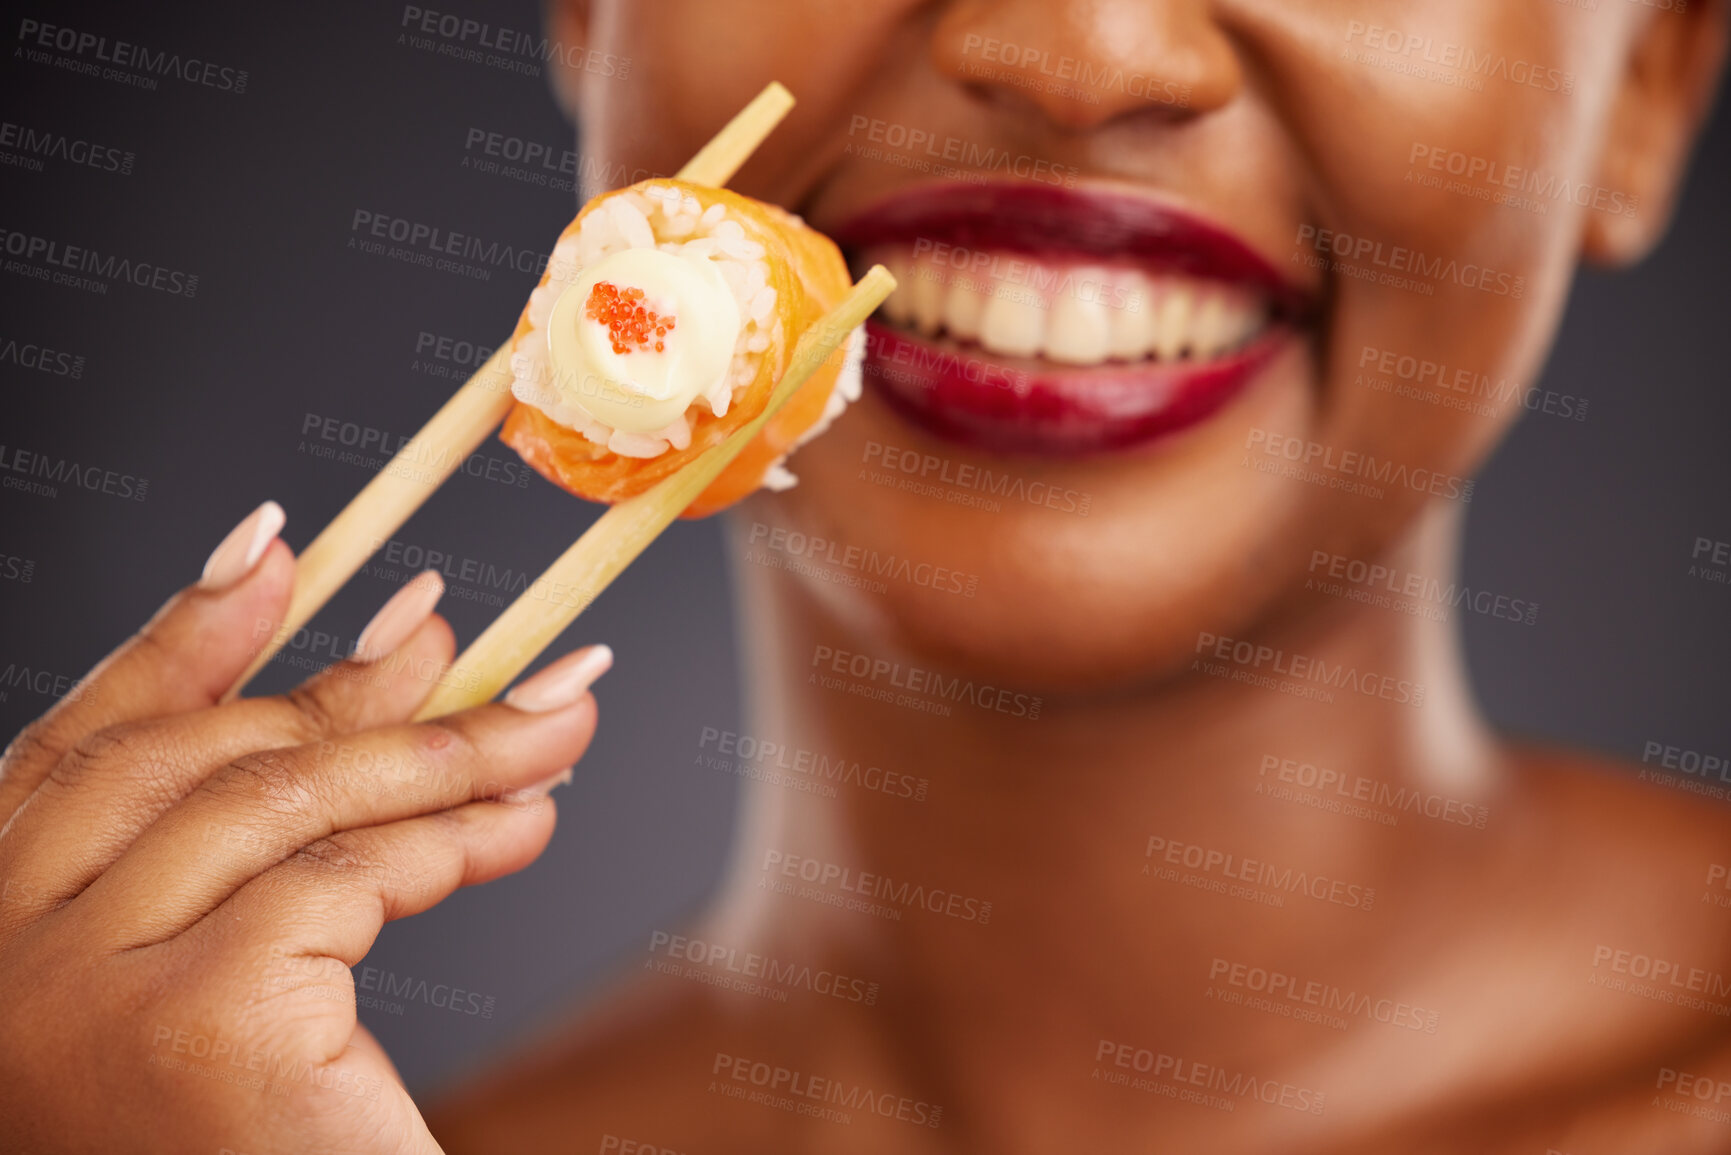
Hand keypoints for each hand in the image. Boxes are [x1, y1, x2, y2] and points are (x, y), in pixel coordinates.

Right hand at [0, 501, 609, 1153]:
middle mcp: (0, 956)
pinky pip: (348, 876)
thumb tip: (397, 639)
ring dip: (445, 751)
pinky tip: (527, 823)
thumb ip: (268, 828)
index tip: (279, 548)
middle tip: (479, 641)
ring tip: (556, 725)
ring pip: (290, 804)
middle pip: (202, 758)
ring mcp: (79, 989)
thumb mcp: (240, 967)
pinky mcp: (195, 1019)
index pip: (81, 743)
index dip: (180, 636)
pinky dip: (456, 840)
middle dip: (355, 684)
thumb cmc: (260, 1142)